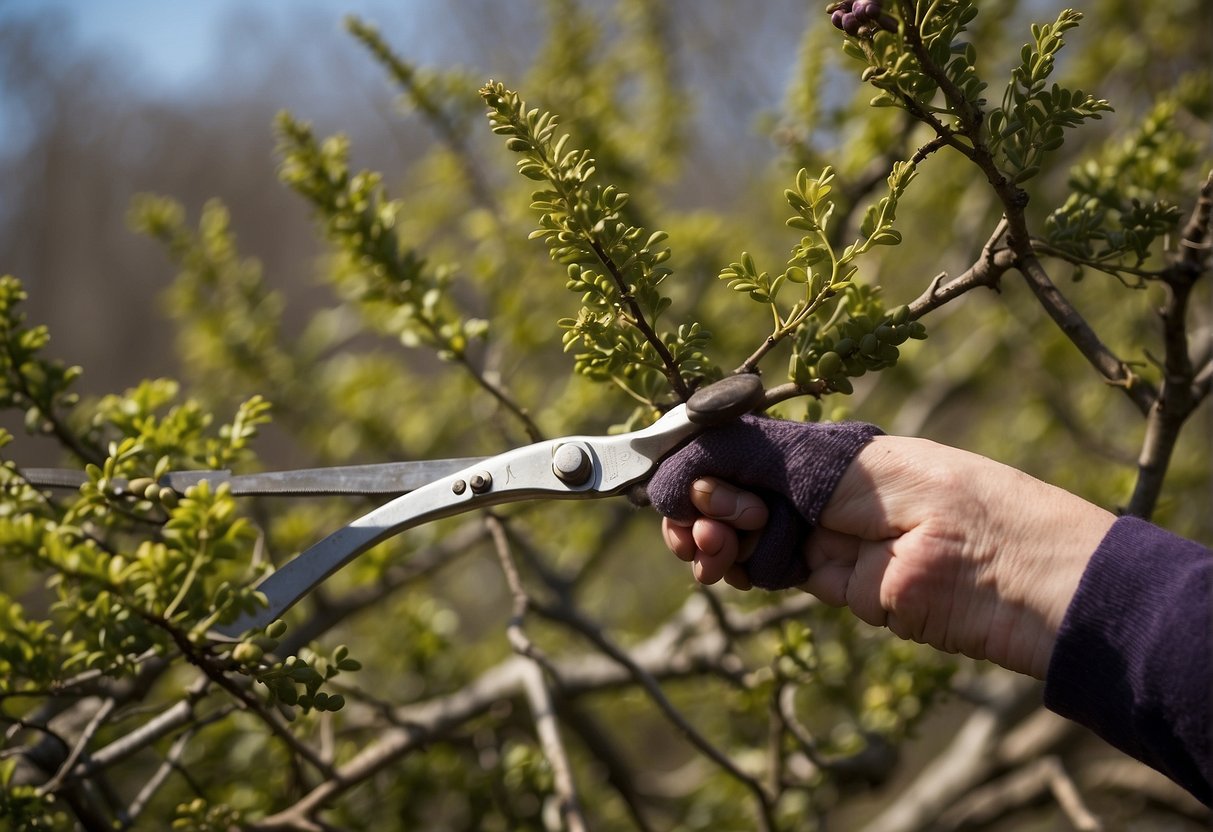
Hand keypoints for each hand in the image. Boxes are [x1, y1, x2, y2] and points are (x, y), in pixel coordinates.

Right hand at [660, 435, 1114, 678]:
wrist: (1009, 574)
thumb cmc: (941, 497)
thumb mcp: (850, 468)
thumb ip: (772, 461)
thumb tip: (699, 454)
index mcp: (831, 449)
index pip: (747, 449)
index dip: (705, 461)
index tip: (672, 474)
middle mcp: (823, 489)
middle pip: (736, 490)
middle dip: (702, 502)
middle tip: (701, 521)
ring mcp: (825, 536)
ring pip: (742, 530)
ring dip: (710, 536)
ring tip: (708, 547)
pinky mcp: (832, 583)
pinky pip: (764, 567)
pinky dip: (733, 565)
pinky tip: (719, 564)